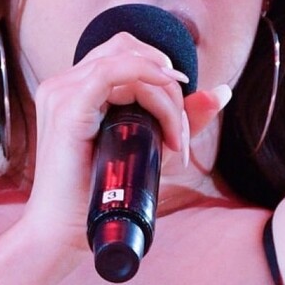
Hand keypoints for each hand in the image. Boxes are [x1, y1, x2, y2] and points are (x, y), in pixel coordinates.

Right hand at [23, 33, 226, 250]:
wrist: (63, 234)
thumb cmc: (99, 196)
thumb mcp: (150, 150)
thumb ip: (180, 118)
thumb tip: (222, 91)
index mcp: (78, 88)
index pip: (128, 55)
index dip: (163, 78)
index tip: (180, 125)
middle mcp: (66, 83)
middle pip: (129, 50)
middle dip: (168, 86)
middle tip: (180, 131)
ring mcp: (62, 92)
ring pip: (127, 61)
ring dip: (164, 95)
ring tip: (174, 136)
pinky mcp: (67, 108)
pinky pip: (110, 72)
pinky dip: (146, 80)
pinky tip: (166, 111)